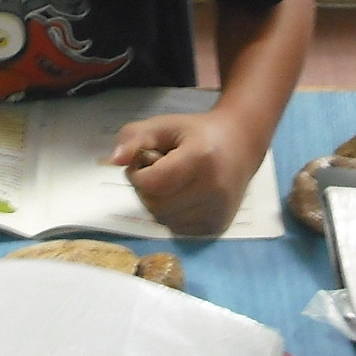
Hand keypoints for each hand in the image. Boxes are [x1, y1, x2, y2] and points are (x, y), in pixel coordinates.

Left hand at [110, 108, 264, 236]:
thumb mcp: (165, 126)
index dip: (139, 175)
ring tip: (174, 182)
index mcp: (201, 159)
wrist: (240, 145)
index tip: (146, 161)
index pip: (152, 183)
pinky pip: (177, 229)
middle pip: (155, 206)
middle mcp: (213, 189)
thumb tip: (115, 160)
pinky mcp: (218, 226)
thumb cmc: (197, 134)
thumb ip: (135, 137)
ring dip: (158, 203)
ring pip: (164, 220)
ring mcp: (218, 211)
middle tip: (159, 171)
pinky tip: (184, 196)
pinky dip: (172, 215)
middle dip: (147, 190)